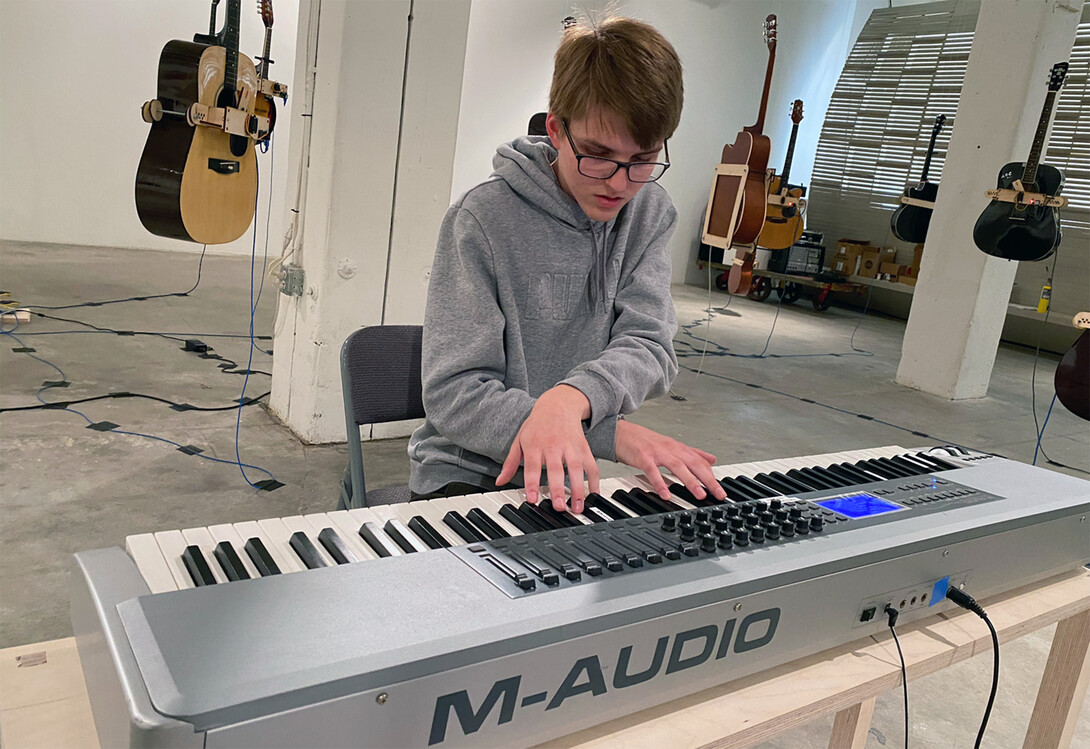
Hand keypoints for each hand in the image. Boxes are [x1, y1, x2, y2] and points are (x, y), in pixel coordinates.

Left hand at [497, 385, 600, 512]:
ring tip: (578, 507)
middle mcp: (553, 446)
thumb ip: (511, 463)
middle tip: (560, 507)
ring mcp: (570, 447)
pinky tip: (594, 494)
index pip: (532, 467)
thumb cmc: (537, 425)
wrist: (558, 404)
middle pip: (556, 470)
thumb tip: (499, 481)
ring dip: (579, 489)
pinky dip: (595, 481)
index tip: (533, 499)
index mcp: (535, 446)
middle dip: (558, 489)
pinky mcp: (584, 448)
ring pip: (576, 469)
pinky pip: (591, 465)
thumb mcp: (520, 440)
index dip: (532, 483)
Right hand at [614, 420, 726, 501]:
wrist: (620, 432)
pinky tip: (666, 494)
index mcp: (678, 448)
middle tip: (718, 493)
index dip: (712, 476)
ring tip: (699, 494)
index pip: (700, 461)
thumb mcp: (671, 445)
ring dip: (690, 481)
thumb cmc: (644, 441)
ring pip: (677, 466)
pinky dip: (660, 483)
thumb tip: (712, 459)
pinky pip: (652, 471)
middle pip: (693, 463)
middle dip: (707, 479)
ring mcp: (656, 452)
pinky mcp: (642, 457)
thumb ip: (693, 453)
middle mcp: (670, 449)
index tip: (720, 490)